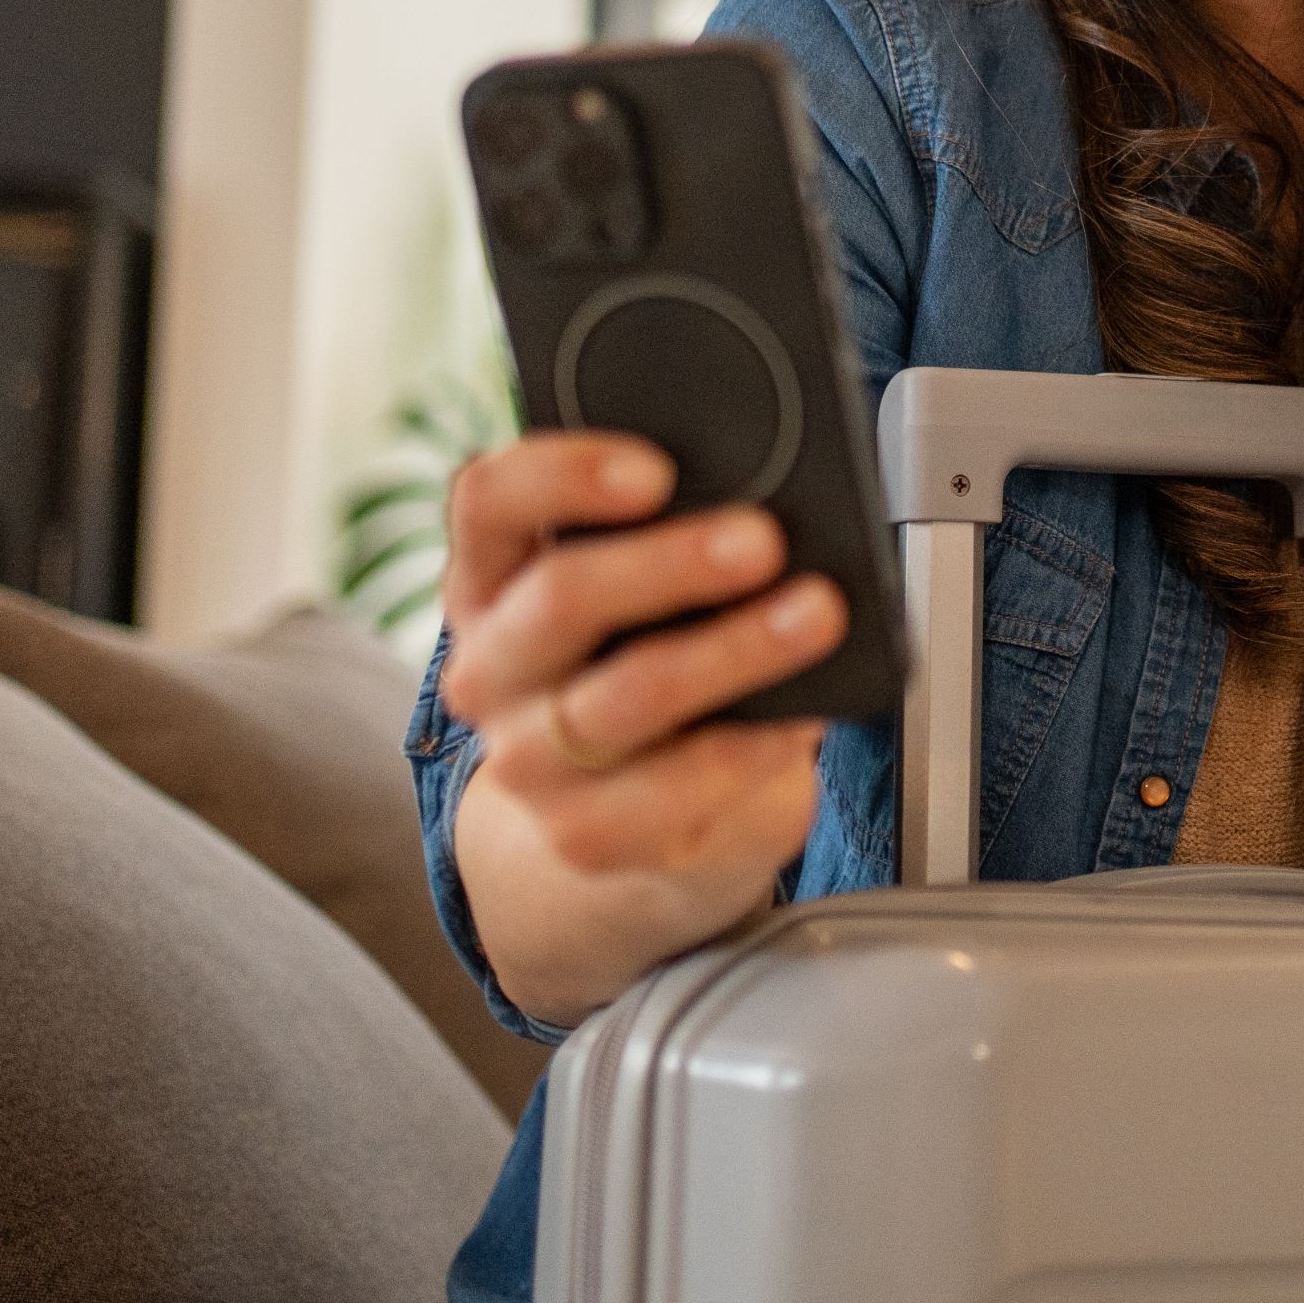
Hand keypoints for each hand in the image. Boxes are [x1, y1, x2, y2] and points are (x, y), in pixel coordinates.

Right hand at [438, 432, 850, 1024]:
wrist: (640, 815)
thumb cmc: (652, 660)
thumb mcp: (644, 591)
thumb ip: (673, 537)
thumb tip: (766, 502)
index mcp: (492, 578)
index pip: (489, 503)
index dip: (563, 475)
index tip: (655, 469)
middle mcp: (491, 668)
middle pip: (561, 597)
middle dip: (673, 561)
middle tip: (763, 539)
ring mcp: (530, 759)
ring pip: (630, 695)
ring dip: (734, 649)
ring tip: (814, 614)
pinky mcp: (587, 833)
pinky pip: (676, 788)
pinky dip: (752, 746)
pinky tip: (800, 718)